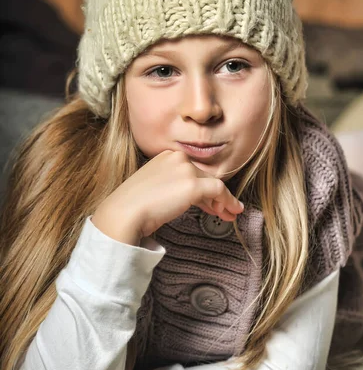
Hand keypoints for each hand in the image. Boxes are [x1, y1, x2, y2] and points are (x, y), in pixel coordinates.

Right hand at [92, 150, 243, 244]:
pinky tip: (232, 211)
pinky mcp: (193, 184)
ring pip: (213, 184)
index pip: (191, 171)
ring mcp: (186, 170)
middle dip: (214, 196)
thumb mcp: (154, 187)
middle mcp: (178, 157)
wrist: (124, 212)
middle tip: (222, 211)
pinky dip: (228, 201)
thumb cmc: (133, 205)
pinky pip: (219, 191)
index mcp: (166, 155)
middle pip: (203, 177)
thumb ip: (172, 186)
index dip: (203, 188)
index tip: (210, 203)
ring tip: (230, 214)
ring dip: (224, 200)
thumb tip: (193, 197)